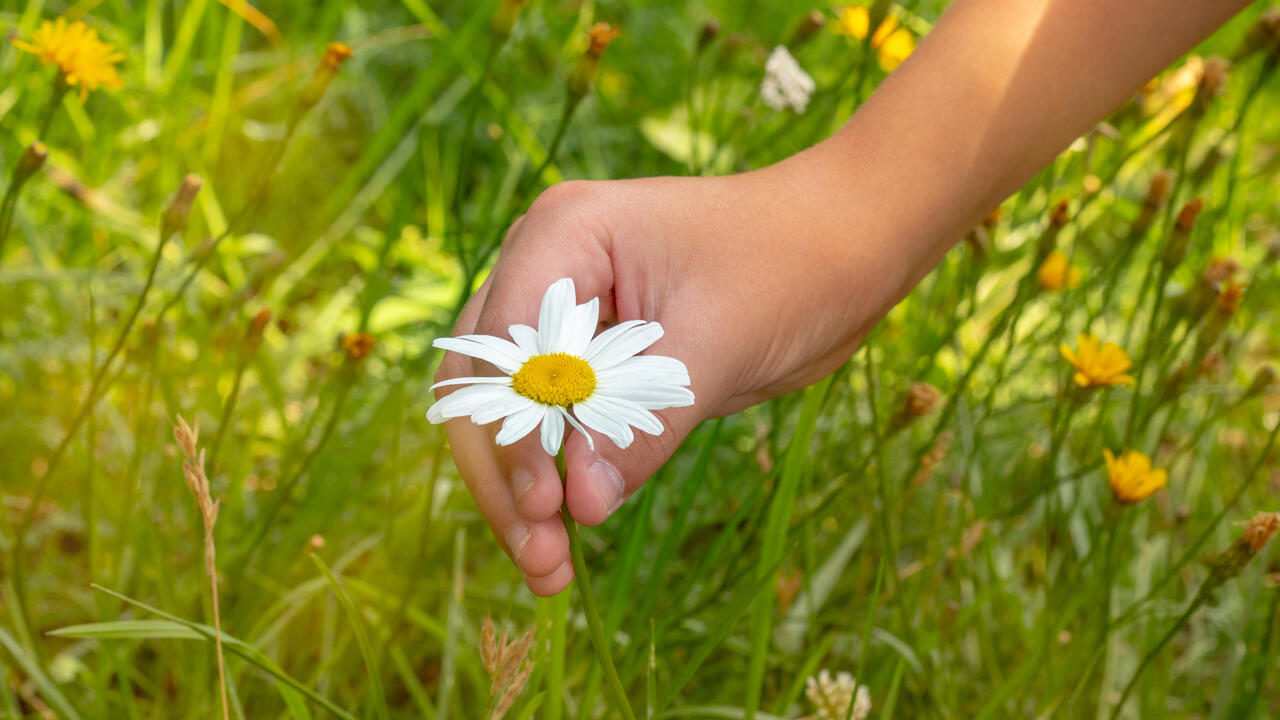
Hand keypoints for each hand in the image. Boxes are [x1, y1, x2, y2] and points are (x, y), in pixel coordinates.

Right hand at [434, 169, 908, 595]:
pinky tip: (567, 536)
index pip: (504, 346)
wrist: (845, 248)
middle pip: (484, 385)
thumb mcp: (721, 341)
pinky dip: (557, 476)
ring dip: (520, 489)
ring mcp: (564, 313)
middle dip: (505, 475)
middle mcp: (544, 268)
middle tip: (541, 556)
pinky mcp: (593, 356)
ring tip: (549, 569)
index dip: (512, 431)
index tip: (546, 506)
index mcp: (563, 234)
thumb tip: (582, 504)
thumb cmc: (792, 264)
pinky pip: (554, 422)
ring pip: (506, 412)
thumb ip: (646, 422)